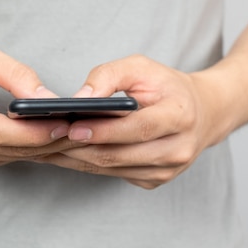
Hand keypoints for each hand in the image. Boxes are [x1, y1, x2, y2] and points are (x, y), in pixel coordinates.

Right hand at [0, 45, 73, 168]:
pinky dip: (31, 150)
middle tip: (82, 130)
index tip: (64, 124)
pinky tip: (54, 141)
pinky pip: (6, 159)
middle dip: (48, 141)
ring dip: (44, 148)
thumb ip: (16, 74)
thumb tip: (49, 97)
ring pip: (10, 157)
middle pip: (7, 147)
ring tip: (76, 135)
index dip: (31, 131)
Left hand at [38, 55, 222, 188]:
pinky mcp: (155, 180)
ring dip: (76, 160)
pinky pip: (114, 174)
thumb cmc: (167, 86)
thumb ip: (109, 76)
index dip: (103, 130)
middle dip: (79, 148)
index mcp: (180, 116)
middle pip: (119, 154)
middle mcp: (178, 149)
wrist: (203, 113)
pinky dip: (87, 164)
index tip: (72, 127)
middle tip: (45, 140)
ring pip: (112, 169)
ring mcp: (168, 170)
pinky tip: (65, 154)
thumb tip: (78, 98)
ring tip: (45, 148)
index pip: (137, 128)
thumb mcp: (142, 67)